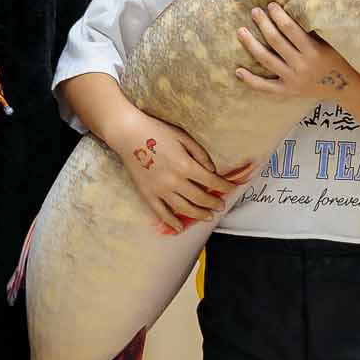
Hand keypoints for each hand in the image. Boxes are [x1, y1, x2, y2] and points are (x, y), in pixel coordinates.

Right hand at [116, 112, 250, 233]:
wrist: (128, 134)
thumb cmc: (157, 131)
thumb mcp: (184, 137)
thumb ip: (200, 154)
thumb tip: (211, 170)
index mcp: (186, 165)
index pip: (211, 181)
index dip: (224, 186)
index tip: (231, 189)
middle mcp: (175, 181)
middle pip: (200, 198)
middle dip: (213, 203)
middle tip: (220, 206)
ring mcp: (160, 190)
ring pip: (183, 208)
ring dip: (198, 214)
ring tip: (208, 216)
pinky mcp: (147, 194)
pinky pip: (161, 213)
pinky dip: (171, 222)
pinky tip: (180, 227)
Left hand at [235, 0, 350, 103]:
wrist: (344, 88)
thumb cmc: (336, 59)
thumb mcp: (328, 43)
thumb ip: (311, 31)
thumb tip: (291, 7)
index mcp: (313, 51)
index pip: (290, 29)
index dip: (279, 15)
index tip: (271, 4)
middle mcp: (301, 66)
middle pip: (276, 42)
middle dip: (264, 24)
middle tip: (254, 12)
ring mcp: (292, 80)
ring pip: (266, 60)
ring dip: (251, 45)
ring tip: (241, 31)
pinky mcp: (287, 91)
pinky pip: (265, 87)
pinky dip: (250, 80)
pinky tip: (238, 70)